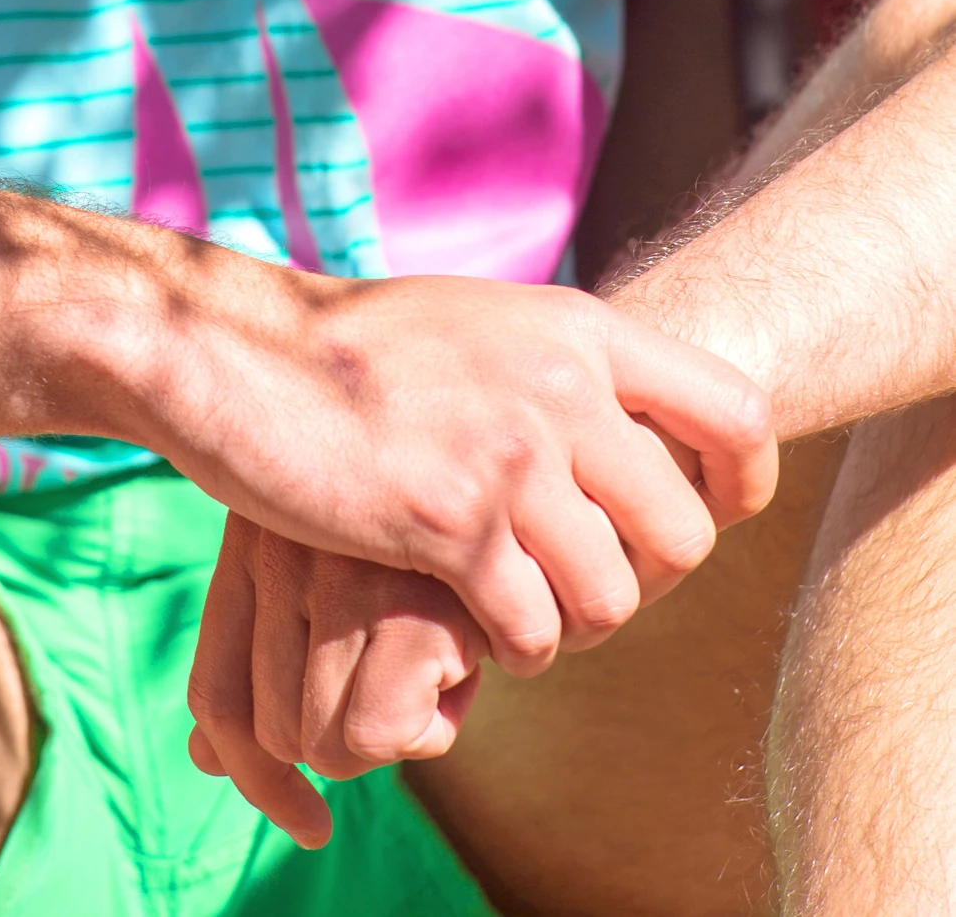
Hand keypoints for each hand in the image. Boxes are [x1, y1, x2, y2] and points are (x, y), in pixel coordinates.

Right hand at [145, 270, 776, 679]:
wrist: (230, 349)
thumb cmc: (348, 345)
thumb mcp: (477, 321)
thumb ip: (555, 365)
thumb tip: (632, 421)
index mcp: (576, 328)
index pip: (737, 412)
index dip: (740, 486)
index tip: (700, 518)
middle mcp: (559, 385)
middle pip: (684, 534)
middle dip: (641, 585)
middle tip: (579, 588)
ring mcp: (507, 454)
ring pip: (612, 598)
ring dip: (570, 627)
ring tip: (517, 612)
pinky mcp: (449, 522)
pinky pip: (533, 629)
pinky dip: (507, 649)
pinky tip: (463, 626)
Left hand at [187, 513, 484, 847]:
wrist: (522, 459)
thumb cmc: (431, 519)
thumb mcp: (337, 563)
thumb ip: (269, 646)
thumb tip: (205, 761)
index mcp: (256, 537)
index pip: (218, 694)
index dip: (248, 772)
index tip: (303, 816)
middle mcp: (282, 554)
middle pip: (272, 734)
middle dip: (348, 732)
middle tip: (407, 669)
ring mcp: (341, 581)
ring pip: (327, 745)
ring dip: (398, 726)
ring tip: (441, 652)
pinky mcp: (408, 612)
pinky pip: (384, 737)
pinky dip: (437, 724)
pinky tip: (469, 659)